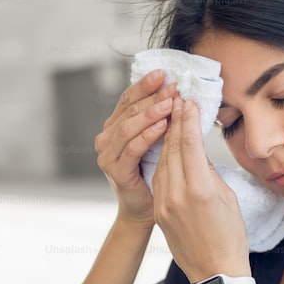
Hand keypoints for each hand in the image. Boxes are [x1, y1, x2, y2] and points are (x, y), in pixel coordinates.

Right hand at [94, 70, 178, 226]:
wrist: (144, 210)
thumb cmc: (151, 175)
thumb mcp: (155, 142)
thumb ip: (158, 121)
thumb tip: (176, 94)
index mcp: (115, 127)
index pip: (129, 99)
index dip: (145, 85)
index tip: (164, 73)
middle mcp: (106, 138)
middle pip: (129, 110)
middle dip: (152, 97)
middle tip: (173, 87)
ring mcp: (108, 155)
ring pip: (128, 127)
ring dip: (150, 113)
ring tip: (169, 104)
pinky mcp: (115, 170)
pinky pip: (132, 149)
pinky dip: (147, 136)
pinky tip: (162, 127)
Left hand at [152, 98, 250, 282]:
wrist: (215, 272)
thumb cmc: (231, 237)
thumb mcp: (228, 198)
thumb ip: (209, 172)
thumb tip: (196, 152)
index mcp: (199, 190)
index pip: (189, 144)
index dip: (187, 120)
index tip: (187, 101)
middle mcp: (177, 195)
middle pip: (172, 149)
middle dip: (174, 123)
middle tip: (176, 101)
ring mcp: (164, 204)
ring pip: (162, 162)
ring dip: (166, 139)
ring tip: (171, 119)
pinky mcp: (159, 212)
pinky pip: (159, 179)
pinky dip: (163, 160)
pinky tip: (167, 149)